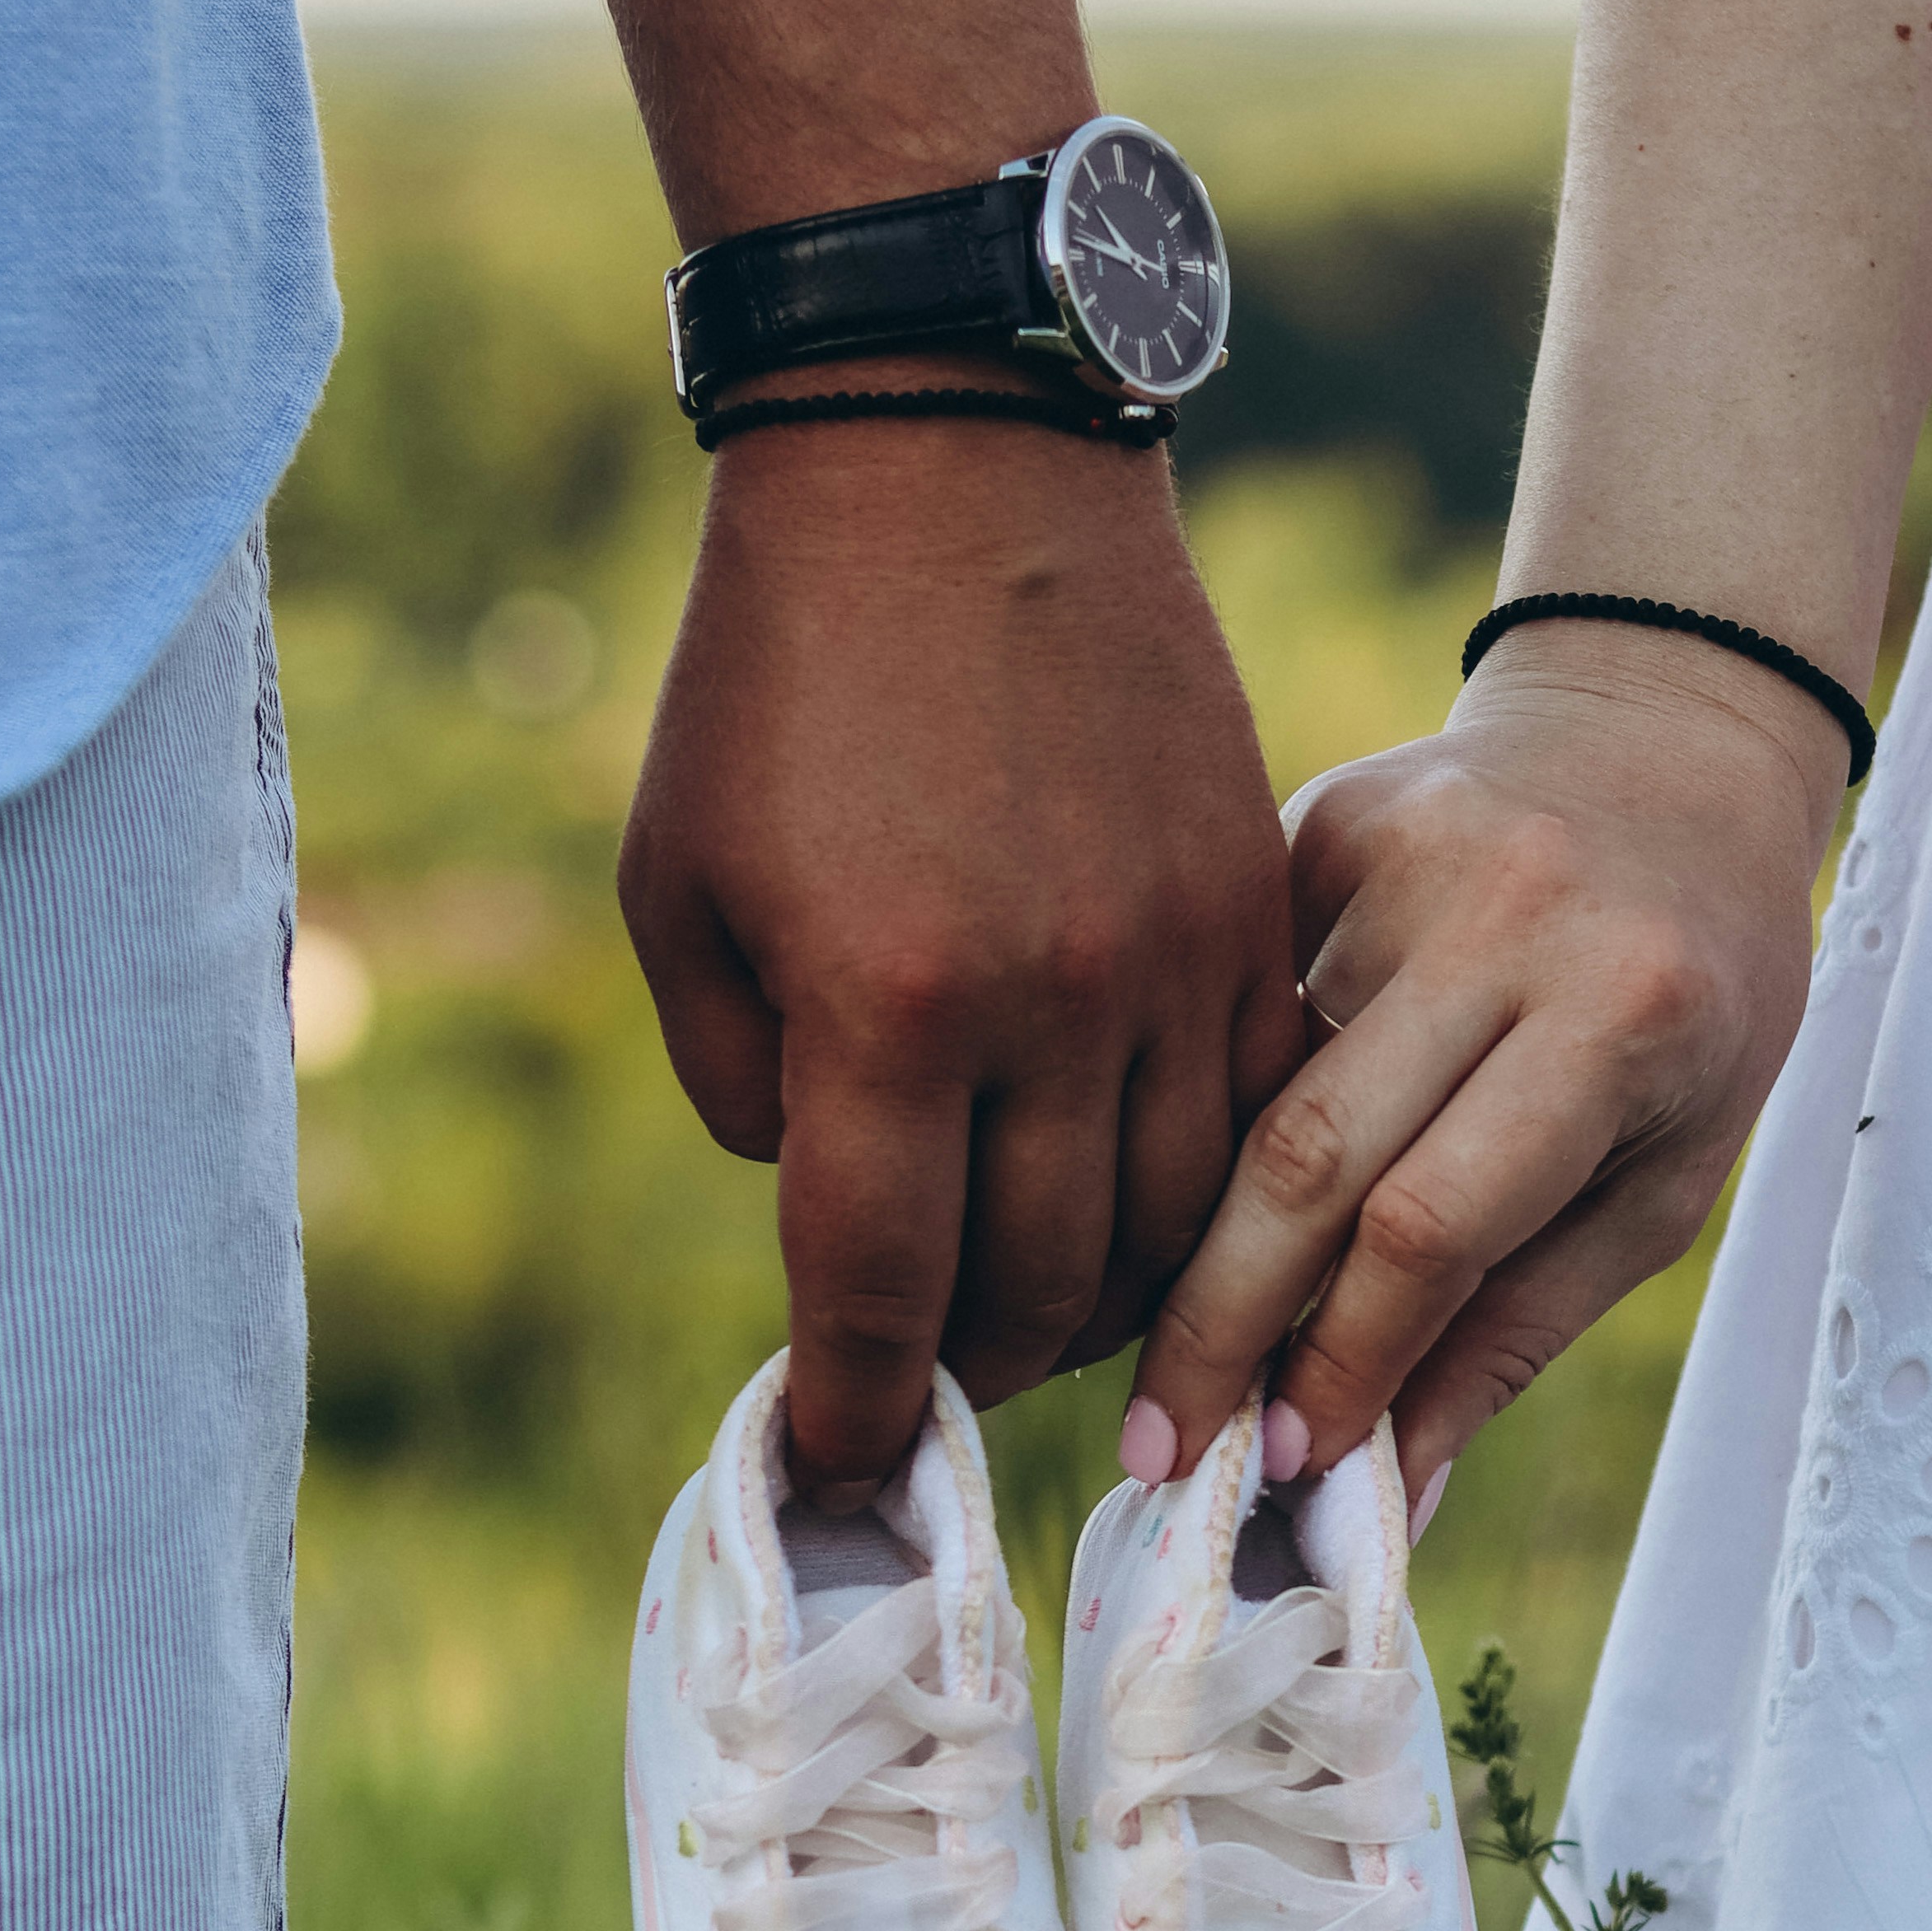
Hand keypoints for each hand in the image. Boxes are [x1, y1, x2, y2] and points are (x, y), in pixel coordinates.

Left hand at [619, 410, 1301, 1502]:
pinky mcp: (1248, 908)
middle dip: (973, 1371)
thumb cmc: (779, 678)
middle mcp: (1048, 1004)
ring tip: (1039, 1318)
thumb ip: (746, 1081)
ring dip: (1100, 1306)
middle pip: (1040, 1285)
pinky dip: (1196, 1193)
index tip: (843, 1466)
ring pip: (1170, 1223)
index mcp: (884, 1009)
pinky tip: (1137, 1203)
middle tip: (933, 1389)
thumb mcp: (682, 890)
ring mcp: (1169, 957)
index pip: (879, 1288)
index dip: (857, 1406)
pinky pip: (1250, 1112)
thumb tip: (831, 1206)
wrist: (953, 463)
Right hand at [1128, 628, 1837, 1509]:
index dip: (1341, 1355)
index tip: (1280, 1459)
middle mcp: (1503, 918)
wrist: (1669, 744)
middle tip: (1158, 1446)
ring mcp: (1398, 853)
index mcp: (1619, 1014)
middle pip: (1303, 1156)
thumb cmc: (1690, 1002)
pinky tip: (1174, 1188)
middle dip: (1217, 1325)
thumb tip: (1393, 1496)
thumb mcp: (1660, 1176)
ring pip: (1239, 1086)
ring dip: (1183, 1236)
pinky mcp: (1320, 817)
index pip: (1430, 1222)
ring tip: (1141, 1347)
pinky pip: (1227, 1003)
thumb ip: (1518, 1333)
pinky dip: (1196, 1109)